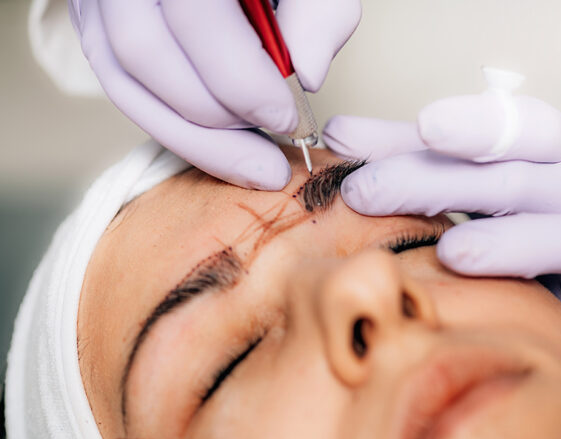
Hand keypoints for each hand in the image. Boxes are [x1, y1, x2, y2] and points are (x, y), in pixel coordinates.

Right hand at [68, 0, 360, 188]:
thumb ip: (319, 15)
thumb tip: (309, 76)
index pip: (194, 13)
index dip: (240, 79)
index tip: (284, 119)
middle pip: (144, 52)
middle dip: (213, 118)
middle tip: (267, 153)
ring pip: (122, 79)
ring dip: (189, 134)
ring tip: (247, 159)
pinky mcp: (96, 25)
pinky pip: (120, 87)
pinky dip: (170, 124)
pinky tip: (216, 143)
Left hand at [323, 95, 560, 368]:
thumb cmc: (541, 202)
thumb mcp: (488, 168)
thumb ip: (413, 152)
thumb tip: (338, 136)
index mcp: (551, 149)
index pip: (516, 126)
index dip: (474, 125)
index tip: (424, 125)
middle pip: (512, 181)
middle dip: (440, 185)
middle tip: (368, 192)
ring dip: (515, 245)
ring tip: (454, 255)